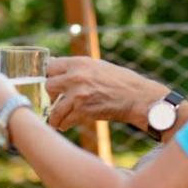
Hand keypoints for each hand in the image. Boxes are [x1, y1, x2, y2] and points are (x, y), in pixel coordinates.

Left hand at [45, 56, 167, 131]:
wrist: (139, 98)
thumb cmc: (122, 82)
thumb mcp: (99, 66)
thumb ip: (79, 68)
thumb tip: (60, 69)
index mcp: (80, 62)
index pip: (51, 66)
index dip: (50, 75)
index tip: (53, 83)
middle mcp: (76, 76)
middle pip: (48, 85)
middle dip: (51, 95)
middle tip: (57, 101)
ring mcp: (78, 94)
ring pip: (54, 108)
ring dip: (54, 116)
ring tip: (57, 121)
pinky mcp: (83, 111)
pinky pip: (64, 120)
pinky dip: (63, 124)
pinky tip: (65, 125)